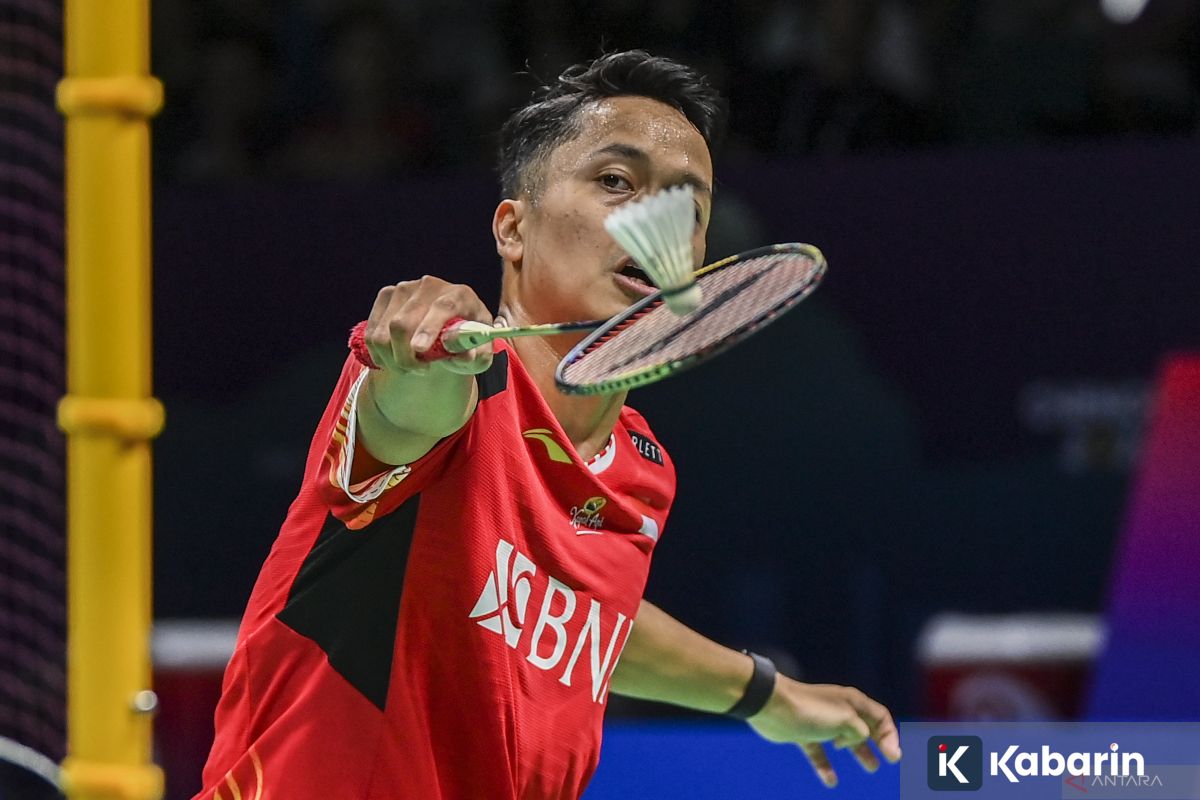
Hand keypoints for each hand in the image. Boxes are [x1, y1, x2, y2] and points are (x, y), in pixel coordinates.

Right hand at [363, 276, 493, 375]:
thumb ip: (478, 356)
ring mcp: (404, 288)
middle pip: (403, 323)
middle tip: (419, 371)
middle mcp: (430, 285)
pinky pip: (371, 332)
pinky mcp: (386, 295)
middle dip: (405, 356)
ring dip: (392, 358)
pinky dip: (379, 354)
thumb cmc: (466, 341)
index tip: (420, 350)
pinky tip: (394, 359)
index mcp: (460, 295)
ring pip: (383, 331)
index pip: (442, 308)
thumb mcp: (480, 352)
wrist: (449, 326)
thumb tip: (466, 356)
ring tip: (409, 367)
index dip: (429, 328)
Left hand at [747, 676, 901, 787]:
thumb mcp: (846, 720)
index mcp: (852, 702)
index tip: (892, 756)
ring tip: (871, 768)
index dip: (890, 735)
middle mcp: (839, 710)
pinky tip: (830, 781)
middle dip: (879, 742)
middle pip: (865, 727)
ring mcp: (821, 722)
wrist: (772, 706)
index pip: (880, 716)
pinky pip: (819, 752)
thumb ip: (861, 731)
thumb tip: (860, 739)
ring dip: (859, 752)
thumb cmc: (811, 710)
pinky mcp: (804, 734)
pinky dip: (825, 765)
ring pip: (845, 740)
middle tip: (889, 759)